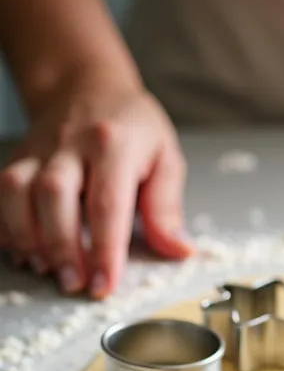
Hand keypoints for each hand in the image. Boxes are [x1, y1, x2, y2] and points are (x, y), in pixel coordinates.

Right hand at [0, 78, 192, 296]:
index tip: (105, 284)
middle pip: (56, 196)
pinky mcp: (19, 157)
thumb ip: (167, 208)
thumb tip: (179, 251)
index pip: (108, 202)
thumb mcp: (166, 159)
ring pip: (18, 191)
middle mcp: (72, 144)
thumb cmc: (134, 128)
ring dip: (27, 236)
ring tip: (46, 270)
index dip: (105, 248)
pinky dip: (4, 223)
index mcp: (115, 145)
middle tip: (74, 284)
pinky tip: (19, 250)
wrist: (87, 85)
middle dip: (62, 247)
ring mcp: (40, 149)